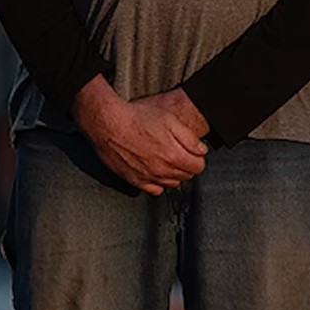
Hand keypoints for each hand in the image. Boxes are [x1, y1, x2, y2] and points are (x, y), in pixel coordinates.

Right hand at [72, 79, 207, 194]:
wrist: (108, 123)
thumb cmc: (136, 118)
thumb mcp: (169, 119)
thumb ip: (189, 138)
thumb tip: (201, 150)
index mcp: (173, 156)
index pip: (199, 167)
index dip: (198, 157)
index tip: (193, 151)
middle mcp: (162, 171)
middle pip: (186, 176)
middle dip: (186, 165)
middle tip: (179, 152)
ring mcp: (148, 177)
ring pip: (171, 184)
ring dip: (173, 174)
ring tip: (166, 159)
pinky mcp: (134, 180)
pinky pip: (154, 190)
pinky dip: (158, 183)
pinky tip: (155, 170)